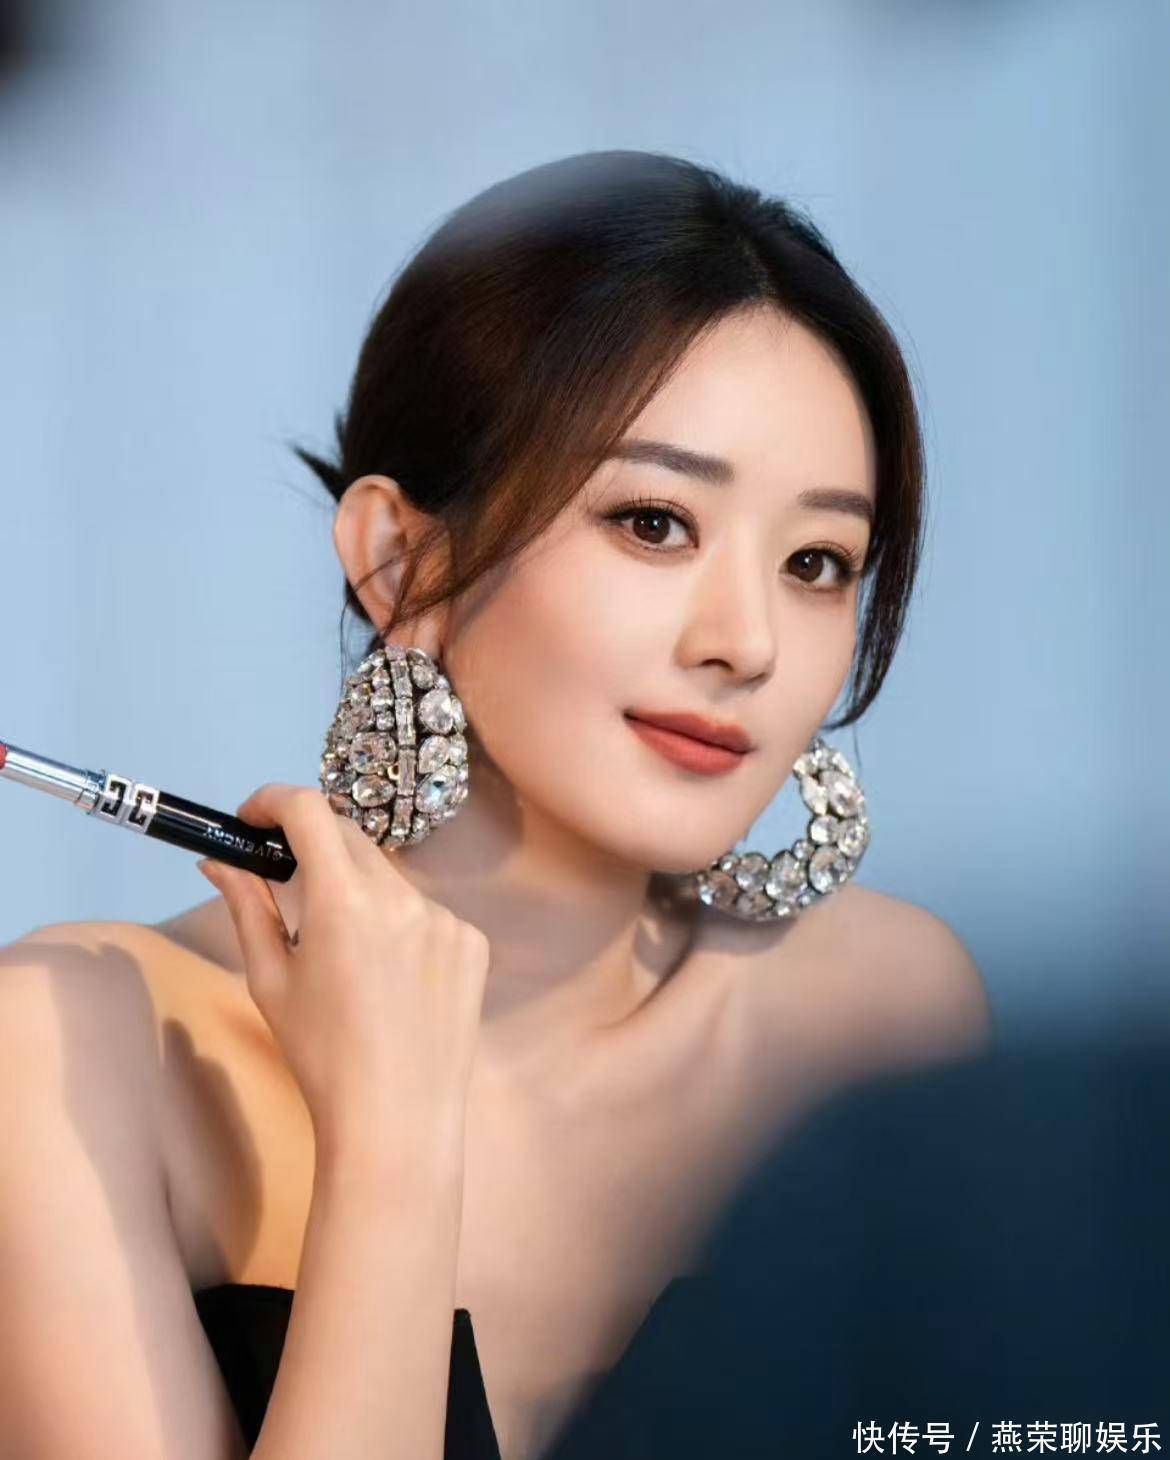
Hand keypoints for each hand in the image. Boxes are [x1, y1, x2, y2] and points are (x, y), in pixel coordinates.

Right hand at [195, 784, 489, 1171]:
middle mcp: (402, 897)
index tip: (253, 818)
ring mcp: (446, 918)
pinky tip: (390, 980)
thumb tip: (219, 859)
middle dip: (312, 845)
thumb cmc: (321, 1055)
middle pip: (349, 838)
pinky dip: (400, 925)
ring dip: (358, 891)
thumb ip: (248, 906)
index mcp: (344, 901)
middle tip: (284, 875)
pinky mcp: (473, 942)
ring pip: (389, 879)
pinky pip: (426, 913)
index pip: (309, 810)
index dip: (274, 800)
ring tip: (344, 954)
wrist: (396, 1120)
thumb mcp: (270, 979)